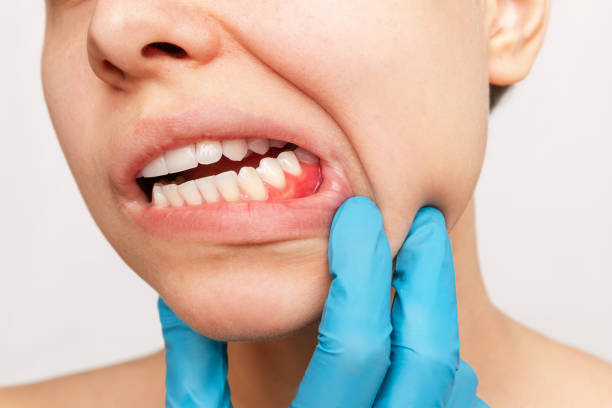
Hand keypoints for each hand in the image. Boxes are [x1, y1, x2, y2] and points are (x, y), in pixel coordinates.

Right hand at [158, 197, 487, 406]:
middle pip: (426, 356)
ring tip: (421, 261)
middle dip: (426, 275)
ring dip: (440, 314)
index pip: (356, 344)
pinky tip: (422, 334)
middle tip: (419, 217)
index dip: (359, 269)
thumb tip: (180, 301)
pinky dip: (448, 365)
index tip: (355, 211)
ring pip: (451, 382)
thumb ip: (192, 377)